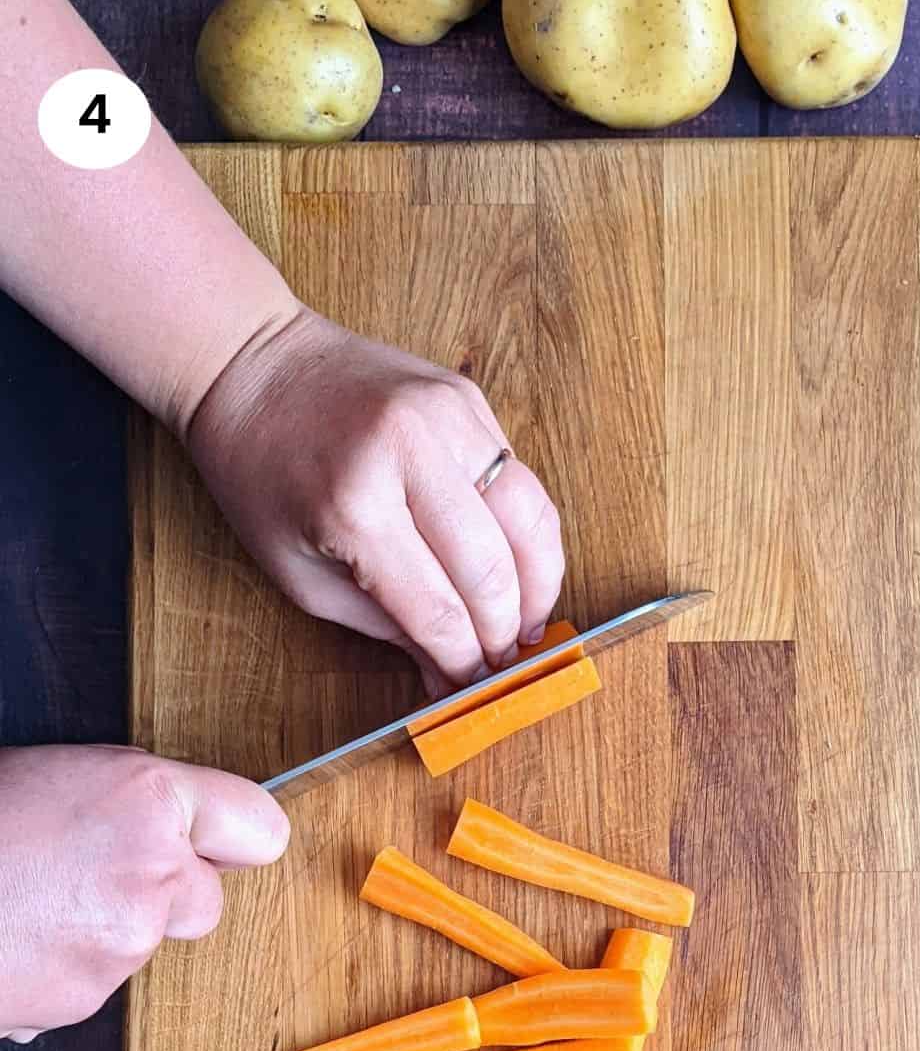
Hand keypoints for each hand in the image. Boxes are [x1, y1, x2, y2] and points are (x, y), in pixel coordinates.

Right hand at [0, 746, 288, 1040]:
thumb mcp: (49, 776)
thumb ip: (125, 804)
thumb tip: (168, 832)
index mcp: (145, 797)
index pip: (258, 826)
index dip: (235, 838)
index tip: (223, 844)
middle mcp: (151, 869)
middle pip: (207, 900)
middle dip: (163, 894)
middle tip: (88, 876)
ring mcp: (122, 940)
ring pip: (144, 943)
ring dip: (103, 931)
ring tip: (27, 902)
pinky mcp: (87, 997)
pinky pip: (95, 982)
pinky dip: (64, 968)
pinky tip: (15, 939)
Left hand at [187, 306, 565, 694]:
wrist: (249, 362)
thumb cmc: (261, 473)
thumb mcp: (300, 572)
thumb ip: (384, 625)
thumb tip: (447, 677)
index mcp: (354, 505)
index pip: (438, 607)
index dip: (463, 660)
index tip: (472, 688)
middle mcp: (411, 453)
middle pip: (492, 569)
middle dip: (503, 632)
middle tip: (502, 665)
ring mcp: (449, 418)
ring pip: (529, 521)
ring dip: (539, 586)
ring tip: (528, 625)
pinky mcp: (470, 399)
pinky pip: (523, 482)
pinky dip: (531, 536)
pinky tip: (522, 572)